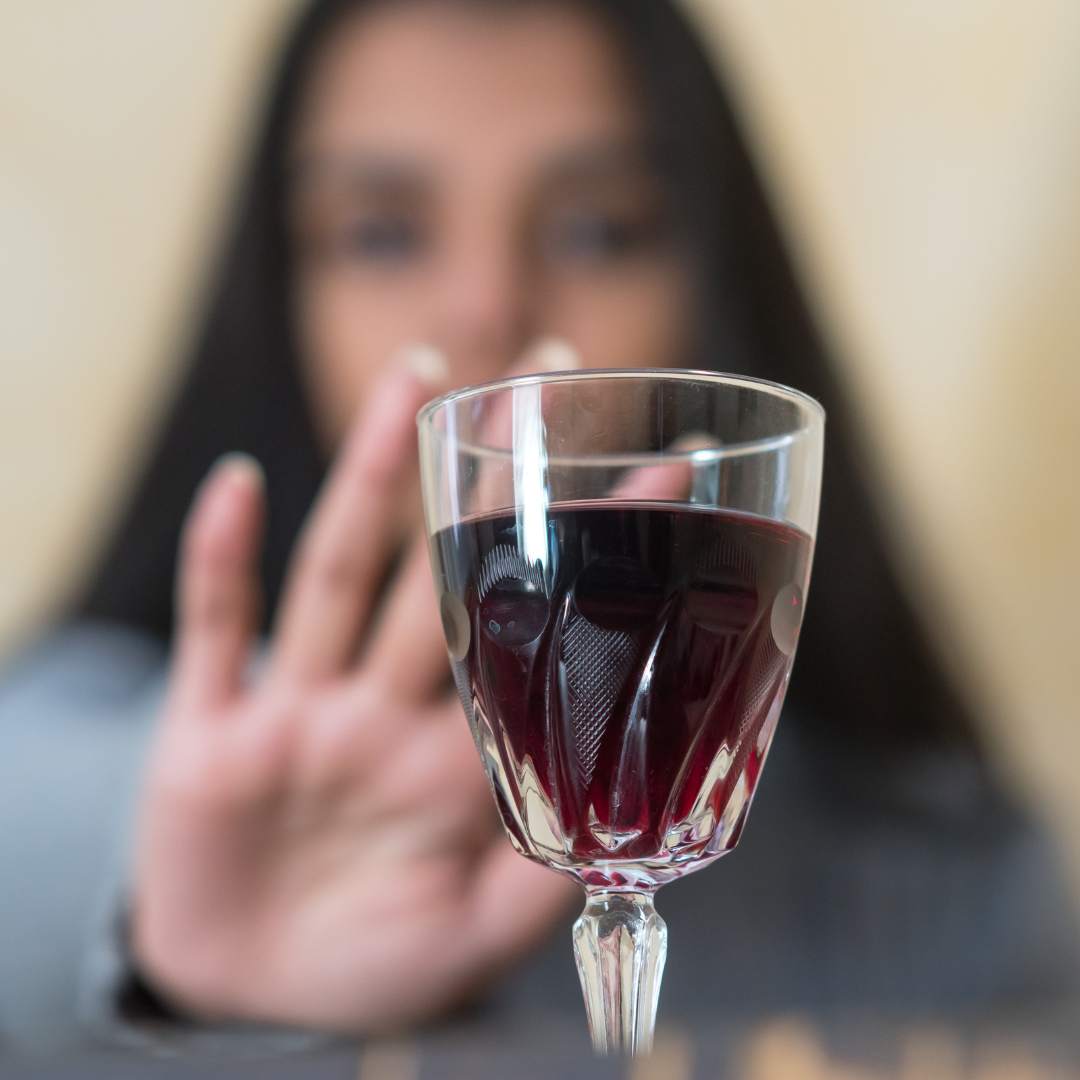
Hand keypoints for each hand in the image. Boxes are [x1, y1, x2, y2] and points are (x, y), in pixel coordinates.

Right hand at [131, 350, 578, 1030]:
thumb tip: (634, 830)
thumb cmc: (371, 964)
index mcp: (452, 756)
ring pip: (337, 572)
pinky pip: (215, 631)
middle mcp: (382, 710)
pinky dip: (220, 559)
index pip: (531, 633)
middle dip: (488, 472)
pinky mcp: (210, 733)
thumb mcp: (473, 937)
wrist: (246, 1004)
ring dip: (370, 472)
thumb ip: (542, 877)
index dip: (591, 556)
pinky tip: (240, 485)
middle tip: (545, 368)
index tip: (659, 469)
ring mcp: (297, 711)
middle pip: (441, 567)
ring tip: (414, 377)